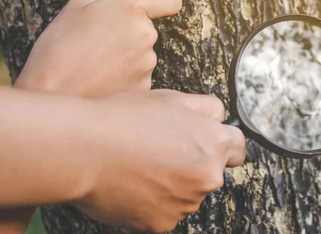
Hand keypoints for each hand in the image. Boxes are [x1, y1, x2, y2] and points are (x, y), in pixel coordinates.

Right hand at [15, 0, 181, 96]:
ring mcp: (147, 62)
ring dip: (126, 54)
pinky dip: (124, 74)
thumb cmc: (59, 47)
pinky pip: (138, 74)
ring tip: (95, 61)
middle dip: (130, 30)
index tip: (153, 4)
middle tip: (98, 39)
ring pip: (143, 52)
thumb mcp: (78, 6)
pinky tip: (101, 77)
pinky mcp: (145, 85)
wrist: (50, 93)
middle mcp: (146, 34)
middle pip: (149, 27)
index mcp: (132, 8)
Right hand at [73, 90, 244, 232]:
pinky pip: (165, 212)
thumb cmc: (125, 118)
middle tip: (161, 150)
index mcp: (215, 143)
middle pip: (212, 172)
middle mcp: (208, 177)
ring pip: (187, 193)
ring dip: (173, 184)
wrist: (83, 149)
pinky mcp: (162, 223)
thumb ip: (207, 108)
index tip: (209, 143)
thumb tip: (220, 117)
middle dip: (194, 163)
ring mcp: (186, 203)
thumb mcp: (174, 98)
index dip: (222, 142)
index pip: (238, 147)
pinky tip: (132, 184)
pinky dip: (153, 202)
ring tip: (141, 165)